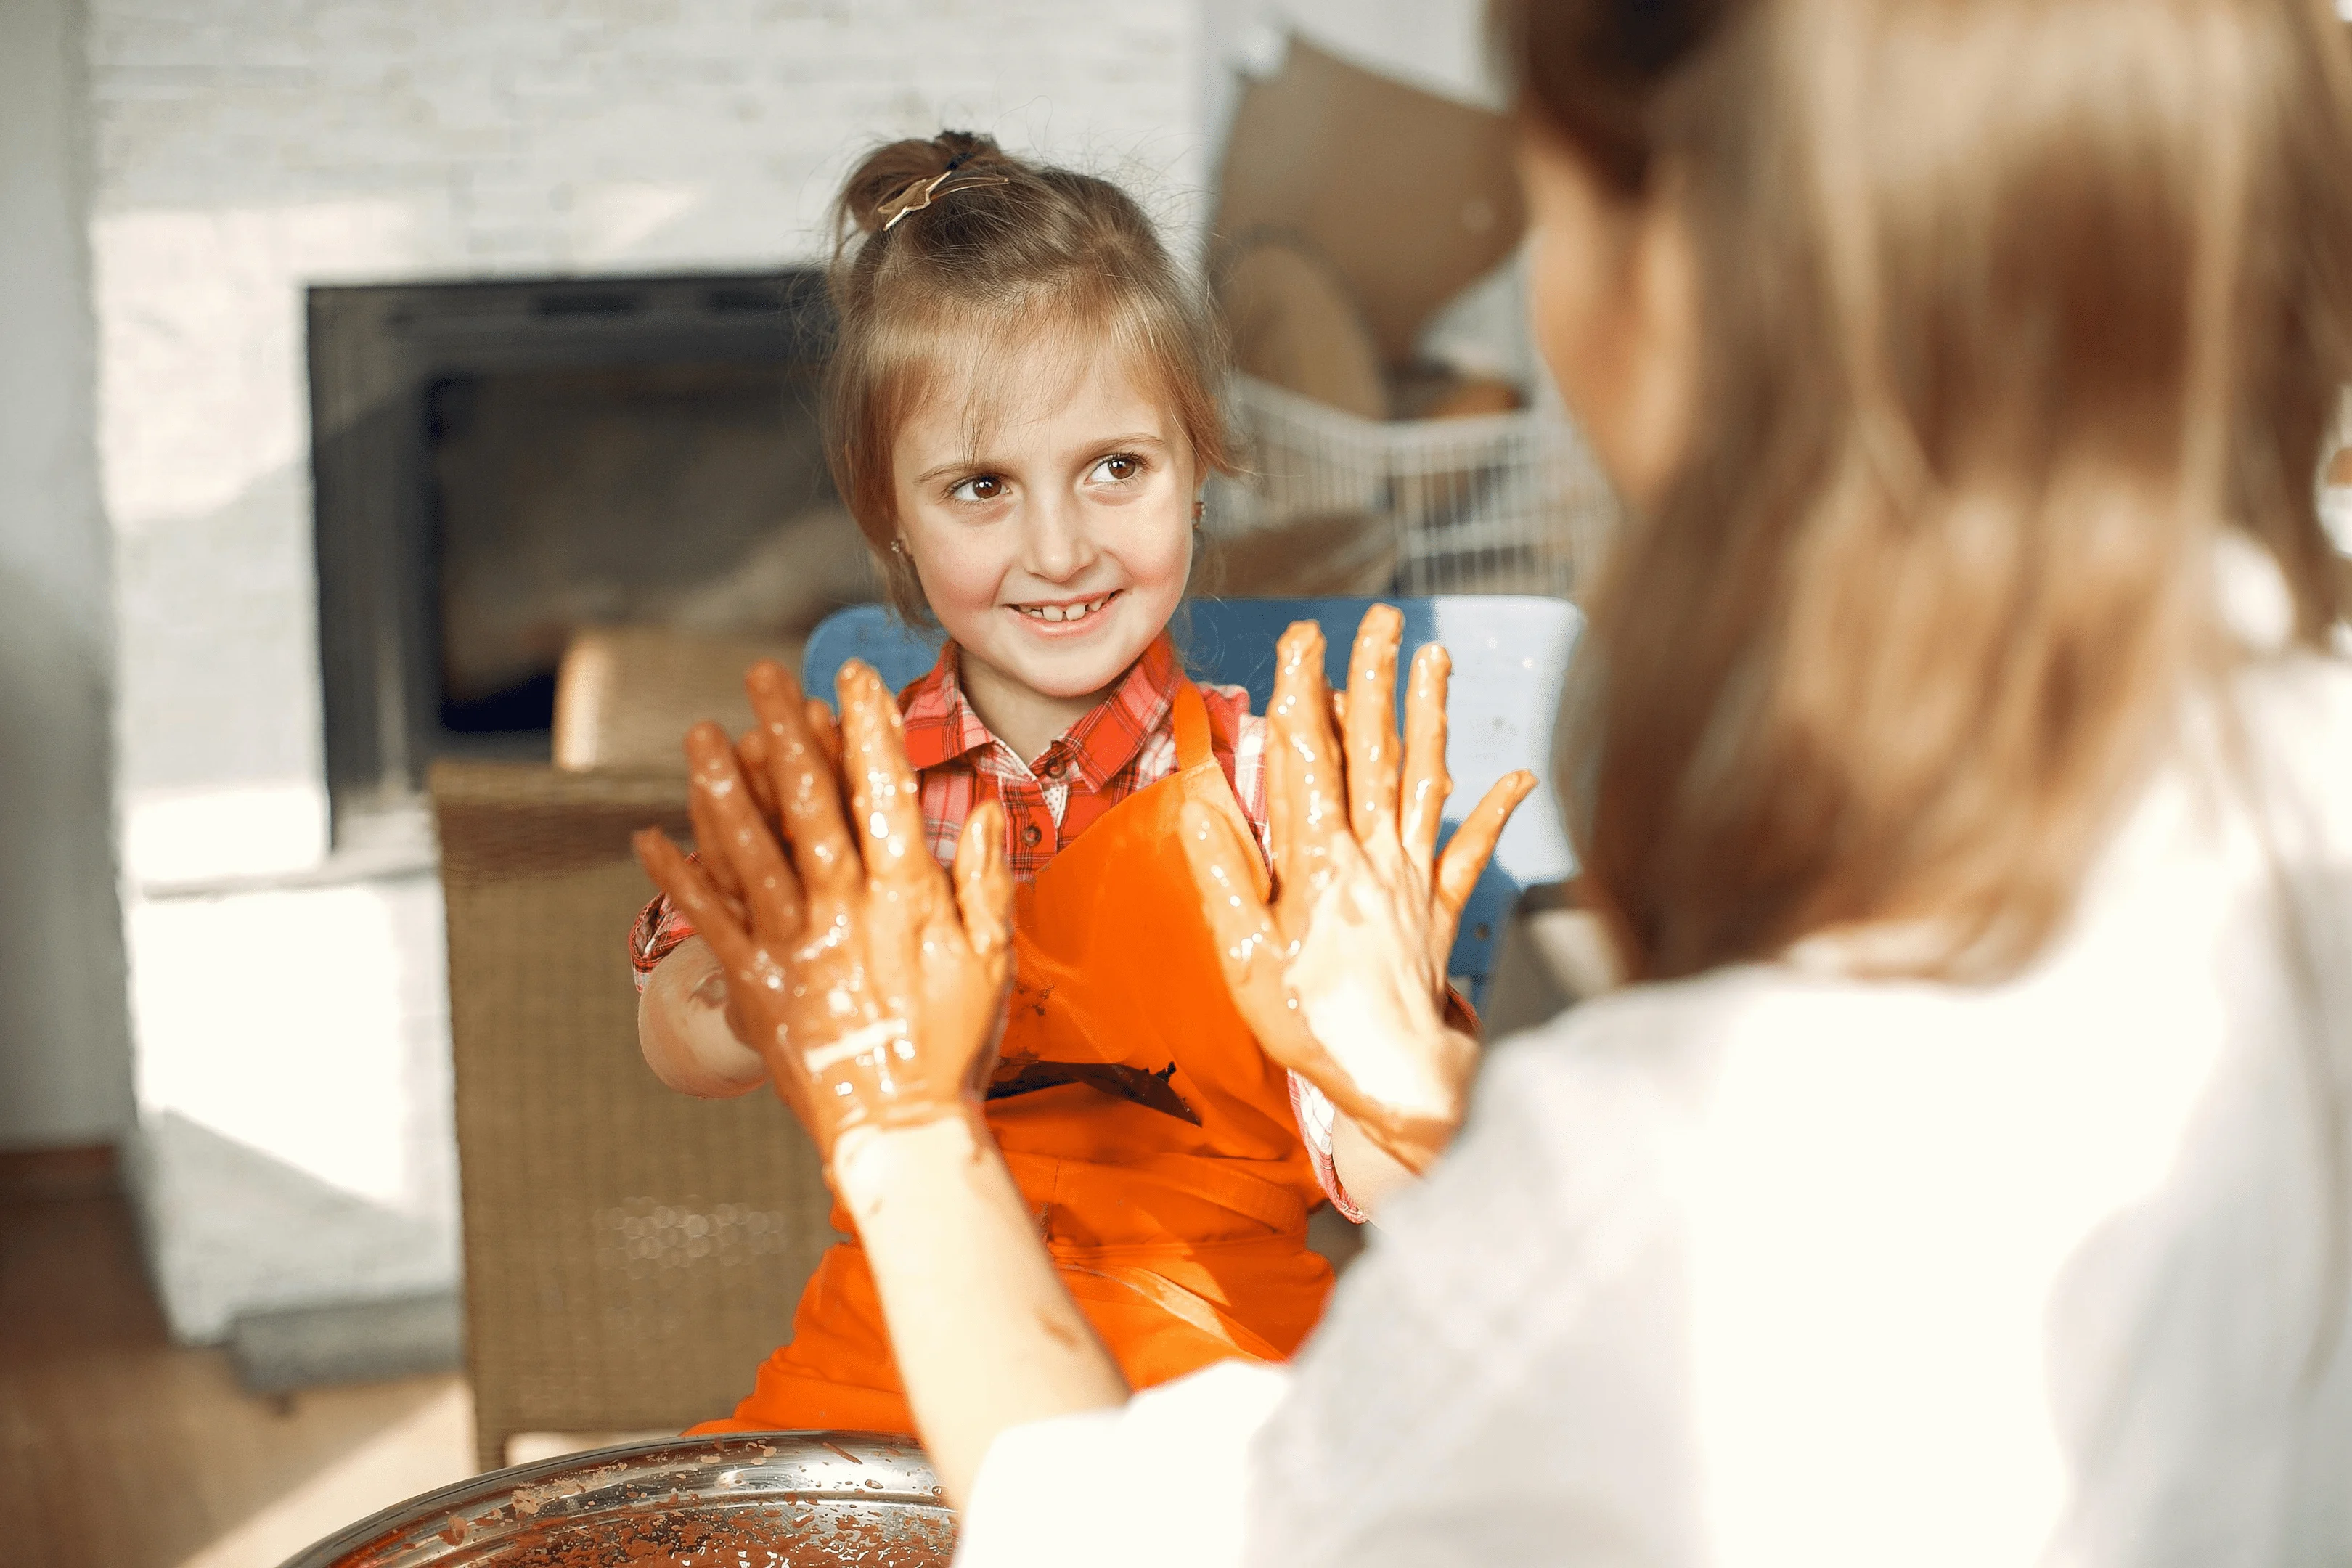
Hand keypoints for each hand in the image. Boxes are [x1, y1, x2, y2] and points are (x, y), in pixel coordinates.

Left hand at [634, 658, 1016, 1162]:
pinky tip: (651, 837)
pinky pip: (709, 920)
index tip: (850, 678)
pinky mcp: (756, 983)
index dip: (867, 730)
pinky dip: (677, 877)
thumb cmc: (952, 1049)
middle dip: (786, 733)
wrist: (900, 1130)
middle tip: (763, 679)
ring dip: (722, 788)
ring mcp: (795, 946)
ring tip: (703, 735)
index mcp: (907, 899)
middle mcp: (845, 911)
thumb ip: (985, 881)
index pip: (885, 794)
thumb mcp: (993, 961)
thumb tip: (984, 810)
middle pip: (808, 806)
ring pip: (750, 851)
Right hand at [1181, 606, 1535, 1171]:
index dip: (1301, 694)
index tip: (1301, 639)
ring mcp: (1414, 881)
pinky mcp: (1441, 912)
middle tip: (1377, 619)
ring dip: (1429, 715)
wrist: (1395, 1085)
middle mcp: (1373, 859)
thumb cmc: (1312, 1030)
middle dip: (1371, 680)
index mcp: (1318, 865)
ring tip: (1435, 656)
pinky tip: (1518, 779)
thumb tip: (1201, 804)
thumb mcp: (1246, 961)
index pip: (1307, 761)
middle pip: (1371, 753)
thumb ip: (1224, 877)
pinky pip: (1471, 854)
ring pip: (1423, 781)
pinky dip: (1495, 814)